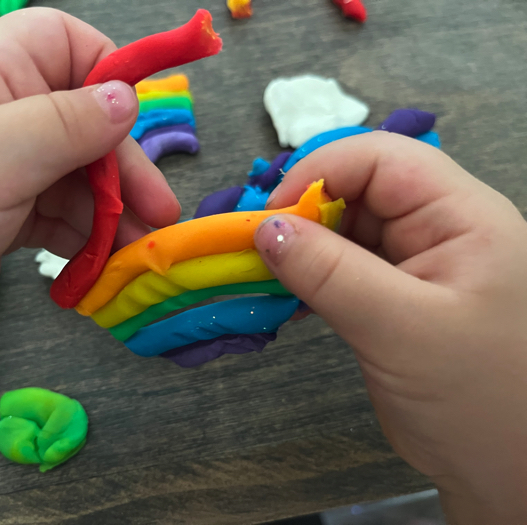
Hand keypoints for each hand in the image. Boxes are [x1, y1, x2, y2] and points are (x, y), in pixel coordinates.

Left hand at [0, 8, 179, 346]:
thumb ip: (68, 122)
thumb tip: (127, 96)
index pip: (64, 45)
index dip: (107, 73)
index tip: (134, 120)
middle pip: (85, 123)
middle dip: (123, 168)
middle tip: (158, 212)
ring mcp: (2, 168)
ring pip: (78, 177)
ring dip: (111, 211)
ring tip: (137, 250)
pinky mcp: (5, 215)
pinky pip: (60, 215)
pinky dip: (85, 236)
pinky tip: (102, 260)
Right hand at [254, 132, 526, 523]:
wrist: (510, 472)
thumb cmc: (479, 398)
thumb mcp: (401, 330)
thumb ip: (330, 273)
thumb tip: (263, 228)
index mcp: (460, 215)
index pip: (380, 159)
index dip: (319, 174)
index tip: (268, 218)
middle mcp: (439, 228)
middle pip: (358, 190)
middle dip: (303, 213)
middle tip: (255, 250)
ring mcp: (417, 264)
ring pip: (345, 231)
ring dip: (302, 248)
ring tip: (262, 275)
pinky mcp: (397, 297)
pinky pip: (345, 269)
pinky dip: (310, 278)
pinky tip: (287, 298)